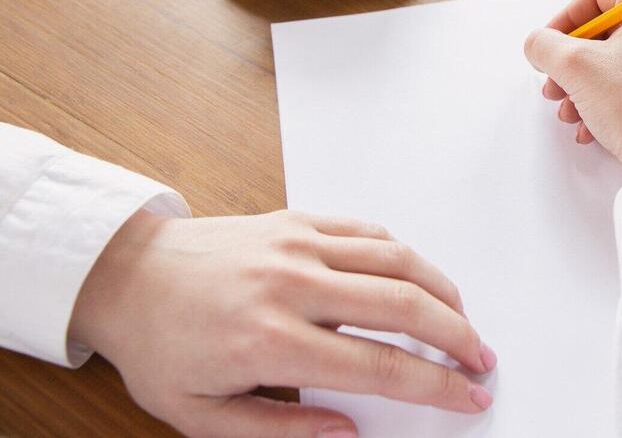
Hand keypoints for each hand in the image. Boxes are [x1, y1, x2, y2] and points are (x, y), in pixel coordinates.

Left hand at [70, 209, 495, 437]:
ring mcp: (298, 245)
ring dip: (443, 291)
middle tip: (482, 359)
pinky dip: (405, 257)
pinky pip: (370, 232)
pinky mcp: (298, 220)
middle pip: (403, 306)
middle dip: (457, 336)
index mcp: (270, 341)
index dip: (436, 386)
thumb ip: (281, 431)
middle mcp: (293, 286)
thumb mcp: (204, 415)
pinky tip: (418, 281)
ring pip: (398, 261)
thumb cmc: (161, 347)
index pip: (380, 367)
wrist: (126, 275)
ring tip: (463, 321)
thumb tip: (351, 434)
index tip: (469, 396)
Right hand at [524, 0, 621, 176]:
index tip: (548, 45)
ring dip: (588, 84)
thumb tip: (540, 44)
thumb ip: (545, 45)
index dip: (565, 20)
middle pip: (611, 27)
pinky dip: (614, 96)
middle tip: (556, 84)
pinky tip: (593, 125)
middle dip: (574, 61)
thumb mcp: (575, 67)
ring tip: (572, 112)